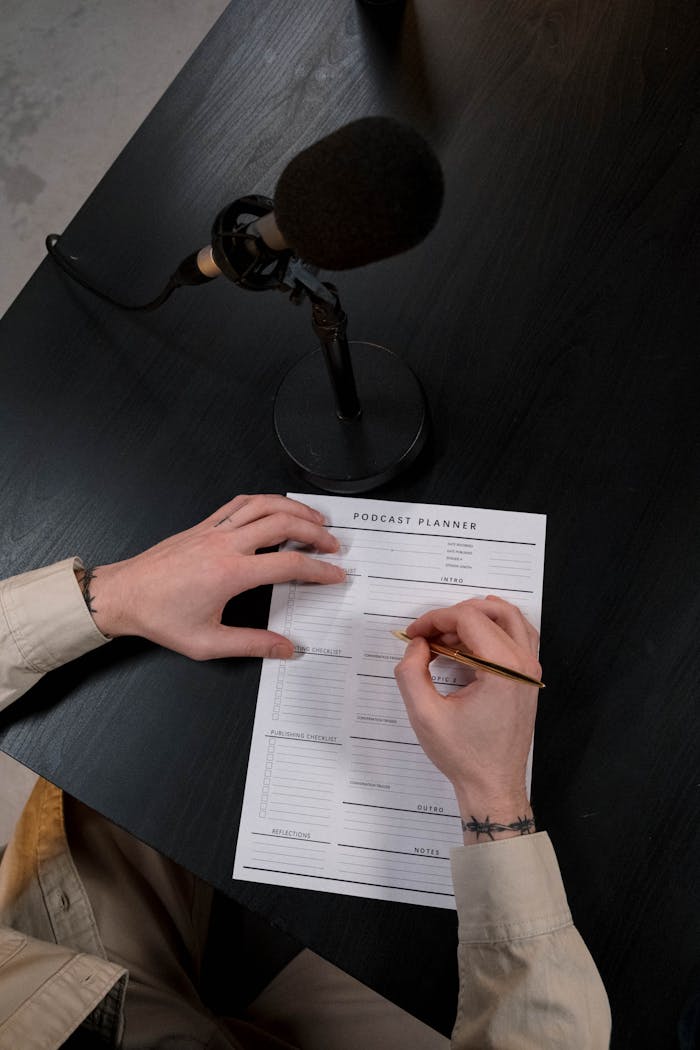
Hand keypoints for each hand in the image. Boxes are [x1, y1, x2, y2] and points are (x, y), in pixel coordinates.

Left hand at [81, 494, 344, 659]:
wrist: (123, 596)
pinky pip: (240, 503)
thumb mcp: (208, 643)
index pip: (289, 564)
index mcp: (230, 573)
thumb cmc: (160, 618)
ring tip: (315, 520)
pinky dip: (265, 501)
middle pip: (283, 524)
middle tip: (333, 545)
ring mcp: (213, 530)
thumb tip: (286, 648)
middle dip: (316, 532)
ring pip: (264, 505)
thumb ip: (252, 644)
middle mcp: (225, 545)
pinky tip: (276, 508)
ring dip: (295, 509)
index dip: (319, 569)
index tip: (335, 574)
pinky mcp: (204, 526)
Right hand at [394, 596, 540, 840]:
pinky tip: (470, 641)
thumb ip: (411, 672)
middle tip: (427, 634)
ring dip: (475, 617)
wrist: (493, 786)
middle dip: (453, 615)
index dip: (435, 619)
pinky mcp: (529, 678)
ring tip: (446, 636)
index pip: (468, 619)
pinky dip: (493, 628)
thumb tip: (417, 644)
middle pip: (490, 611)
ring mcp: (531, 670)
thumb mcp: (424, 714)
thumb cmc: (463, 755)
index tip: (412, 634)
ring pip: (509, 617)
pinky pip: (518, 636)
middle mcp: (524, 663)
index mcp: (502, 668)